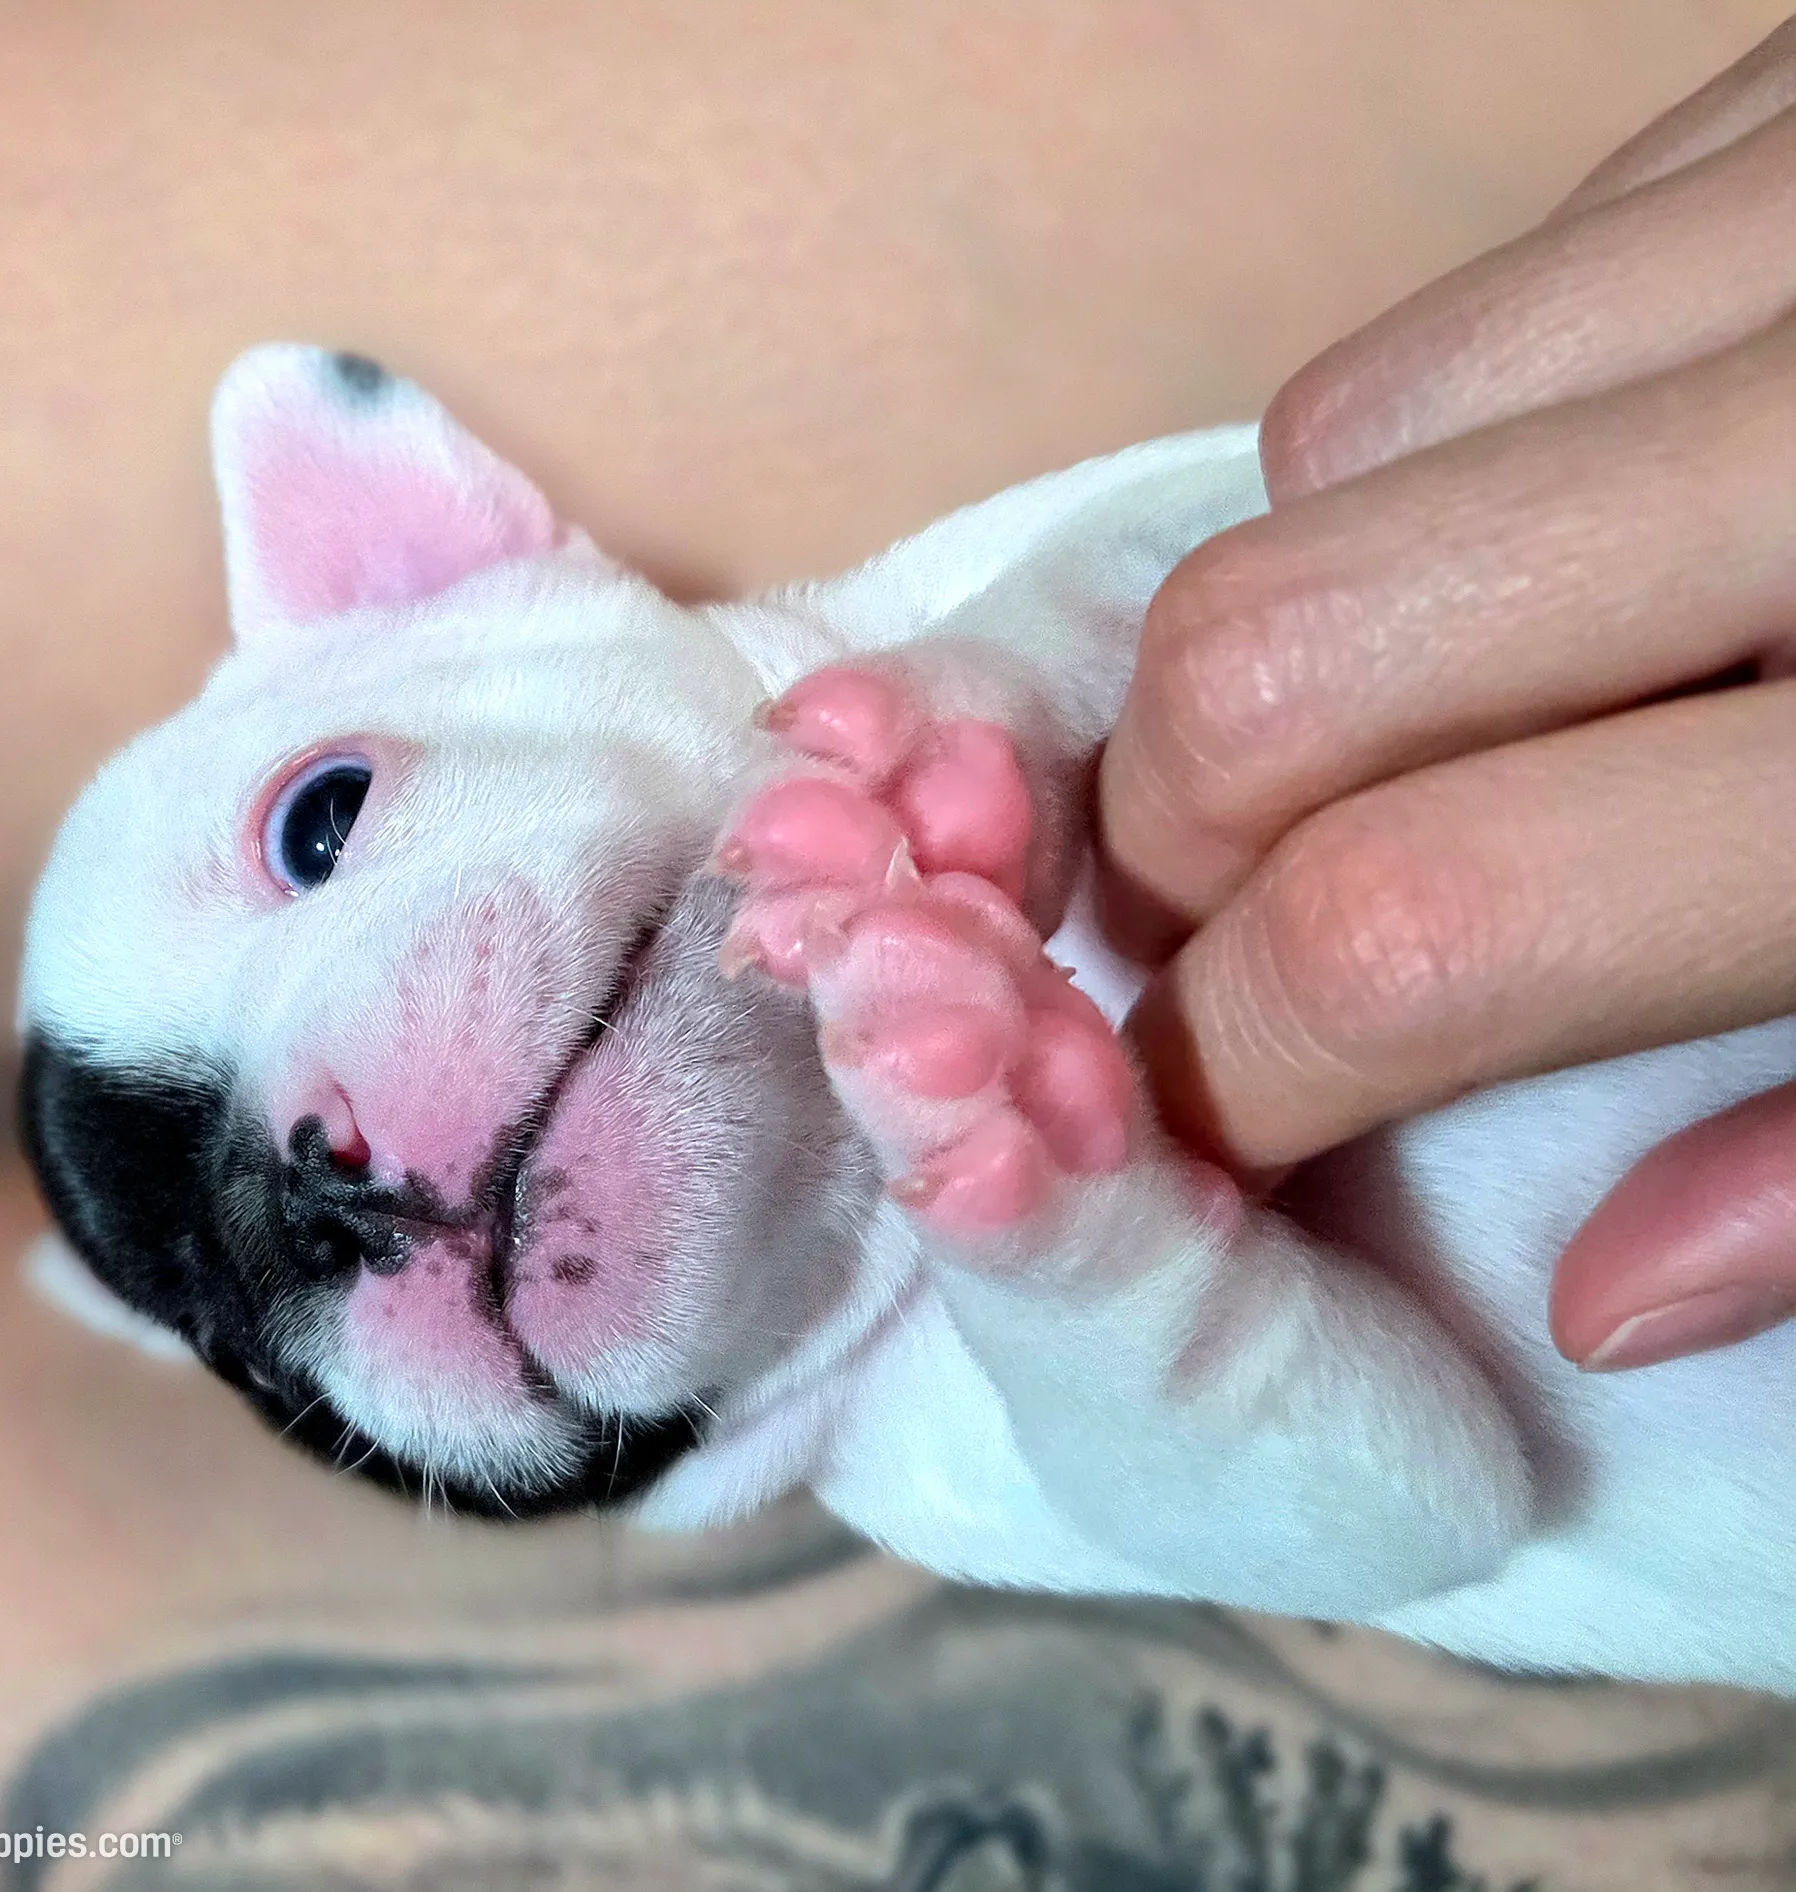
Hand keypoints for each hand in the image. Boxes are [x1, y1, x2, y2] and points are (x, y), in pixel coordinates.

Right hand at [1099, 18, 1795, 1369]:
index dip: (1241, 1059)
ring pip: (1321, 449)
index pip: (1425, 919)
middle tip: (1246, 925)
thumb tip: (1597, 1286)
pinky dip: (1431, 472)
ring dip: (1298, 633)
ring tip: (1413, 728)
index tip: (1217, 1115)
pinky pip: (1471, 301)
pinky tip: (1557, 551)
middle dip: (1179, 836)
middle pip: (1267, 650)